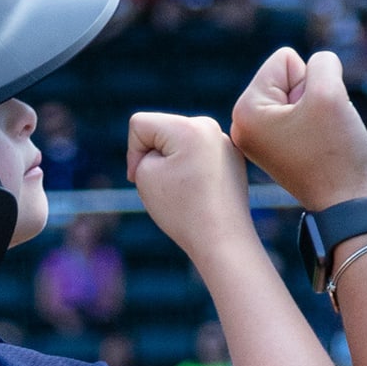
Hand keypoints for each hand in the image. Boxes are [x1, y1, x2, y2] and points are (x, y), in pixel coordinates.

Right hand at [127, 112, 254, 255]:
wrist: (222, 241)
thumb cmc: (181, 210)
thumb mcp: (145, 173)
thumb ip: (148, 147)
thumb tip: (174, 145)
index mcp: (189, 126)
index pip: (140, 124)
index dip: (133, 154)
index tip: (143, 181)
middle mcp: (211, 127)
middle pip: (161, 131)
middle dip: (155, 157)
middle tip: (170, 189)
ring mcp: (225, 142)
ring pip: (179, 144)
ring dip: (172, 164)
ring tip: (186, 193)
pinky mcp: (233, 158)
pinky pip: (198, 155)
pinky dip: (192, 171)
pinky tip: (200, 194)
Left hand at [230, 48, 366, 209]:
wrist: (347, 204)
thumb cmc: (335, 153)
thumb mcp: (330, 93)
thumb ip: (322, 62)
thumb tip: (319, 66)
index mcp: (245, 110)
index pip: (285, 60)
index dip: (311, 83)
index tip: (312, 119)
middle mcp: (245, 123)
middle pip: (290, 76)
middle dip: (314, 96)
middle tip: (318, 132)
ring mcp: (262, 136)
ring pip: (302, 94)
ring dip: (320, 110)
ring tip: (320, 140)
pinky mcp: (280, 145)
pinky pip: (306, 113)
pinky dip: (321, 123)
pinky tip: (320, 147)